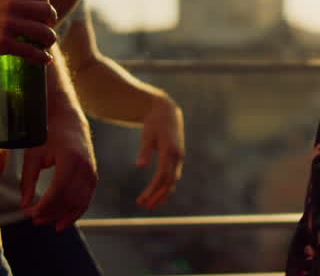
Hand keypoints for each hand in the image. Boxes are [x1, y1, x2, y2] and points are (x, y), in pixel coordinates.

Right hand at [0, 0, 57, 62]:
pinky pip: (31, 51)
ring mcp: (6, 22)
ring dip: (49, 40)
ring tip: (46, 44)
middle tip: (46, 29)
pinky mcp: (1, 42)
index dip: (46, 5)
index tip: (43, 15)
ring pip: (43, 32)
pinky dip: (41, 57)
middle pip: (46, 12)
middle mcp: (10, 2)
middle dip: (51, 22)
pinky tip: (45, 60)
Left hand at [21, 109, 97, 230]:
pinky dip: (77, 210)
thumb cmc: (48, 135)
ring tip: (48, 223)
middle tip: (34, 220)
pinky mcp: (93, 174)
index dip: (44, 206)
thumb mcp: (34, 155)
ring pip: (80, 201)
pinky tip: (65, 220)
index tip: (30, 213)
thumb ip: (28, 181)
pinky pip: (87, 197)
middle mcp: (84, 166)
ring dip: (64, 215)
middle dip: (52, 212)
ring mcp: (91, 170)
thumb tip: (24, 204)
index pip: (58, 190)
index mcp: (70, 159)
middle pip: (69, 198)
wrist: (68, 119)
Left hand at [135, 95, 184, 209]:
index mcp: (170, 151)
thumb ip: (144, 151)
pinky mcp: (177, 157)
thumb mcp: (147, 135)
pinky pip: (173, 175)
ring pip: (173, 180)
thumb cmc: (154, 123)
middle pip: (169, 181)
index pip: (162, 176)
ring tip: (152, 205)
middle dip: (157, 195)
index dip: (152, 190)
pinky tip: (160, 194)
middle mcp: (177, 156)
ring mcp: (179, 157)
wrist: (167, 112)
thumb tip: (140, 166)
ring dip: (163, 193)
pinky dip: (167, 186)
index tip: (141, 200)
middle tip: (145, 207)